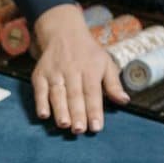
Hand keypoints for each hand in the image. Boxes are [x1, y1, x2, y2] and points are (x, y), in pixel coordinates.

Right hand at [31, 4, 128, 133]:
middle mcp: (72, 70)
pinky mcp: (40, 74)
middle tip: (79, 130)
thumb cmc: (88, 53)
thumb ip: (113, 84)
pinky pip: (39, 89)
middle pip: (74, 94)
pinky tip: (43, 115)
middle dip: (77, 113)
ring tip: (64, 124)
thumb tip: (124, 101)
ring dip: (60, 110)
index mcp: (90, 68)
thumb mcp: (106, 63)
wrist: (64, 32)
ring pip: (57, 93)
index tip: (96, 127)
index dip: (94, 110)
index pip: (93, 92)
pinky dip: (40, 102)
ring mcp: (54, 72)